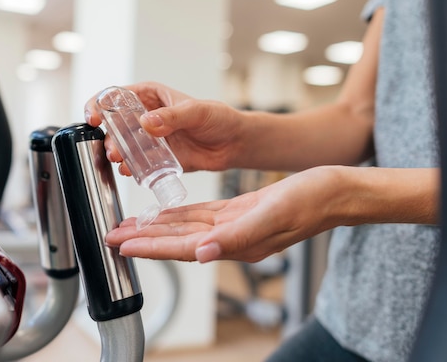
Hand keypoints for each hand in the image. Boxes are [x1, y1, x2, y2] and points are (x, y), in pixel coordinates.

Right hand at [84, 82, 242, 173]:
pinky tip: (131, 171)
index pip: (116, 96)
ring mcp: (149, 139)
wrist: (233, 144)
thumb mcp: (197, 112)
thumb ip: (172, 116)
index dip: (99, 104)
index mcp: (150, 96)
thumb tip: (147, 122)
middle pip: (114, 124)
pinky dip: (130, 167)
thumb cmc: (218, 118)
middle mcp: (145, 116)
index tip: (93, 117)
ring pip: (123, 145)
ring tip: (121, 161)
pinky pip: (137, 162)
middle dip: (108, 136)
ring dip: (117, 153)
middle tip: (113, 149)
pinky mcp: (156, 158)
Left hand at [105, 166, 344, 262]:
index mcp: (235, 243)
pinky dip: (178, 215)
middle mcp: (229, 239)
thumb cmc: (309, 202)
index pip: (182, 248)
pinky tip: (164, 213)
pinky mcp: (237, 212)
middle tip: (113, 236)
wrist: (332, 192)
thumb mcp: (272, 216)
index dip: (150, 248)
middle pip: (175, 241)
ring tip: (130, 227)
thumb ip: (236, 238)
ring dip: (156, 228)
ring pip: (184, 228)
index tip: (122, 246)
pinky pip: (199, 215)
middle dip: (143, 239)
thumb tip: (202, 254)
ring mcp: (232, 227)